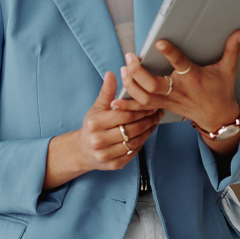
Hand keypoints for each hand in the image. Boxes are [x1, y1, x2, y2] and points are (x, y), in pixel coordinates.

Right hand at [44, 72, 159, 189]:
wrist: (82, 151)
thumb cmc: (92, 126)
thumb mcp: (97, 107)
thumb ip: (107, 91)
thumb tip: (112, 74)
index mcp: (95, 123)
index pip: (124, 115)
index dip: (140, 110)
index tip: (151, 104)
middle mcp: (99, 140)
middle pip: (132, 129)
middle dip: (148, 120)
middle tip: (157, 113)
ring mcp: (105, 154)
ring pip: (134, 142)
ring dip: (148, 132)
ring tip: (154, 122)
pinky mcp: (113, 165)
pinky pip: (133, 153)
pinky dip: (141, 143)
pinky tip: (145, 134)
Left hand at [112, 30, 239, 136]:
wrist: (218, 117)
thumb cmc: (221, 91)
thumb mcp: (228, 70)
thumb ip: (231, 50)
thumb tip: (238, 32)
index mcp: (193, 77)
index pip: (180, 63)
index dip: (170, 52)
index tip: (158, 41)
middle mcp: (178, 90)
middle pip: (154, 84)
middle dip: (139, 71)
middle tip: (130, 56)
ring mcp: (169, 101)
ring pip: (144, 97)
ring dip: (131, 84)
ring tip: (123, 69)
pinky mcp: (163, 107)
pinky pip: (142, 109)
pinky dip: (129, 105)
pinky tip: (115, 100)